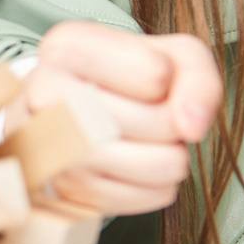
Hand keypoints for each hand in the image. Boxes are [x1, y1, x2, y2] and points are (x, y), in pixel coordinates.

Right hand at [19, 21, 222, 214]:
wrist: (77, 111)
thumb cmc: (125, 76)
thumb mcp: (168, 54)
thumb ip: (196, 76)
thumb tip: (192, 127)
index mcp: (66, 48)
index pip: (156, 74)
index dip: (168, 78)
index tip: (143, 77)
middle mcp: (47, 97)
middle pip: (160, 122)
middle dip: (173, 120)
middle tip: (149, 112)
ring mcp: (54, 151)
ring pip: (160, 164)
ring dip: (171, 154)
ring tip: (146, 138)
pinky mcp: (72, 193)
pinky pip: (152, 196)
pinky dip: (160, 182)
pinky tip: (136, 162)